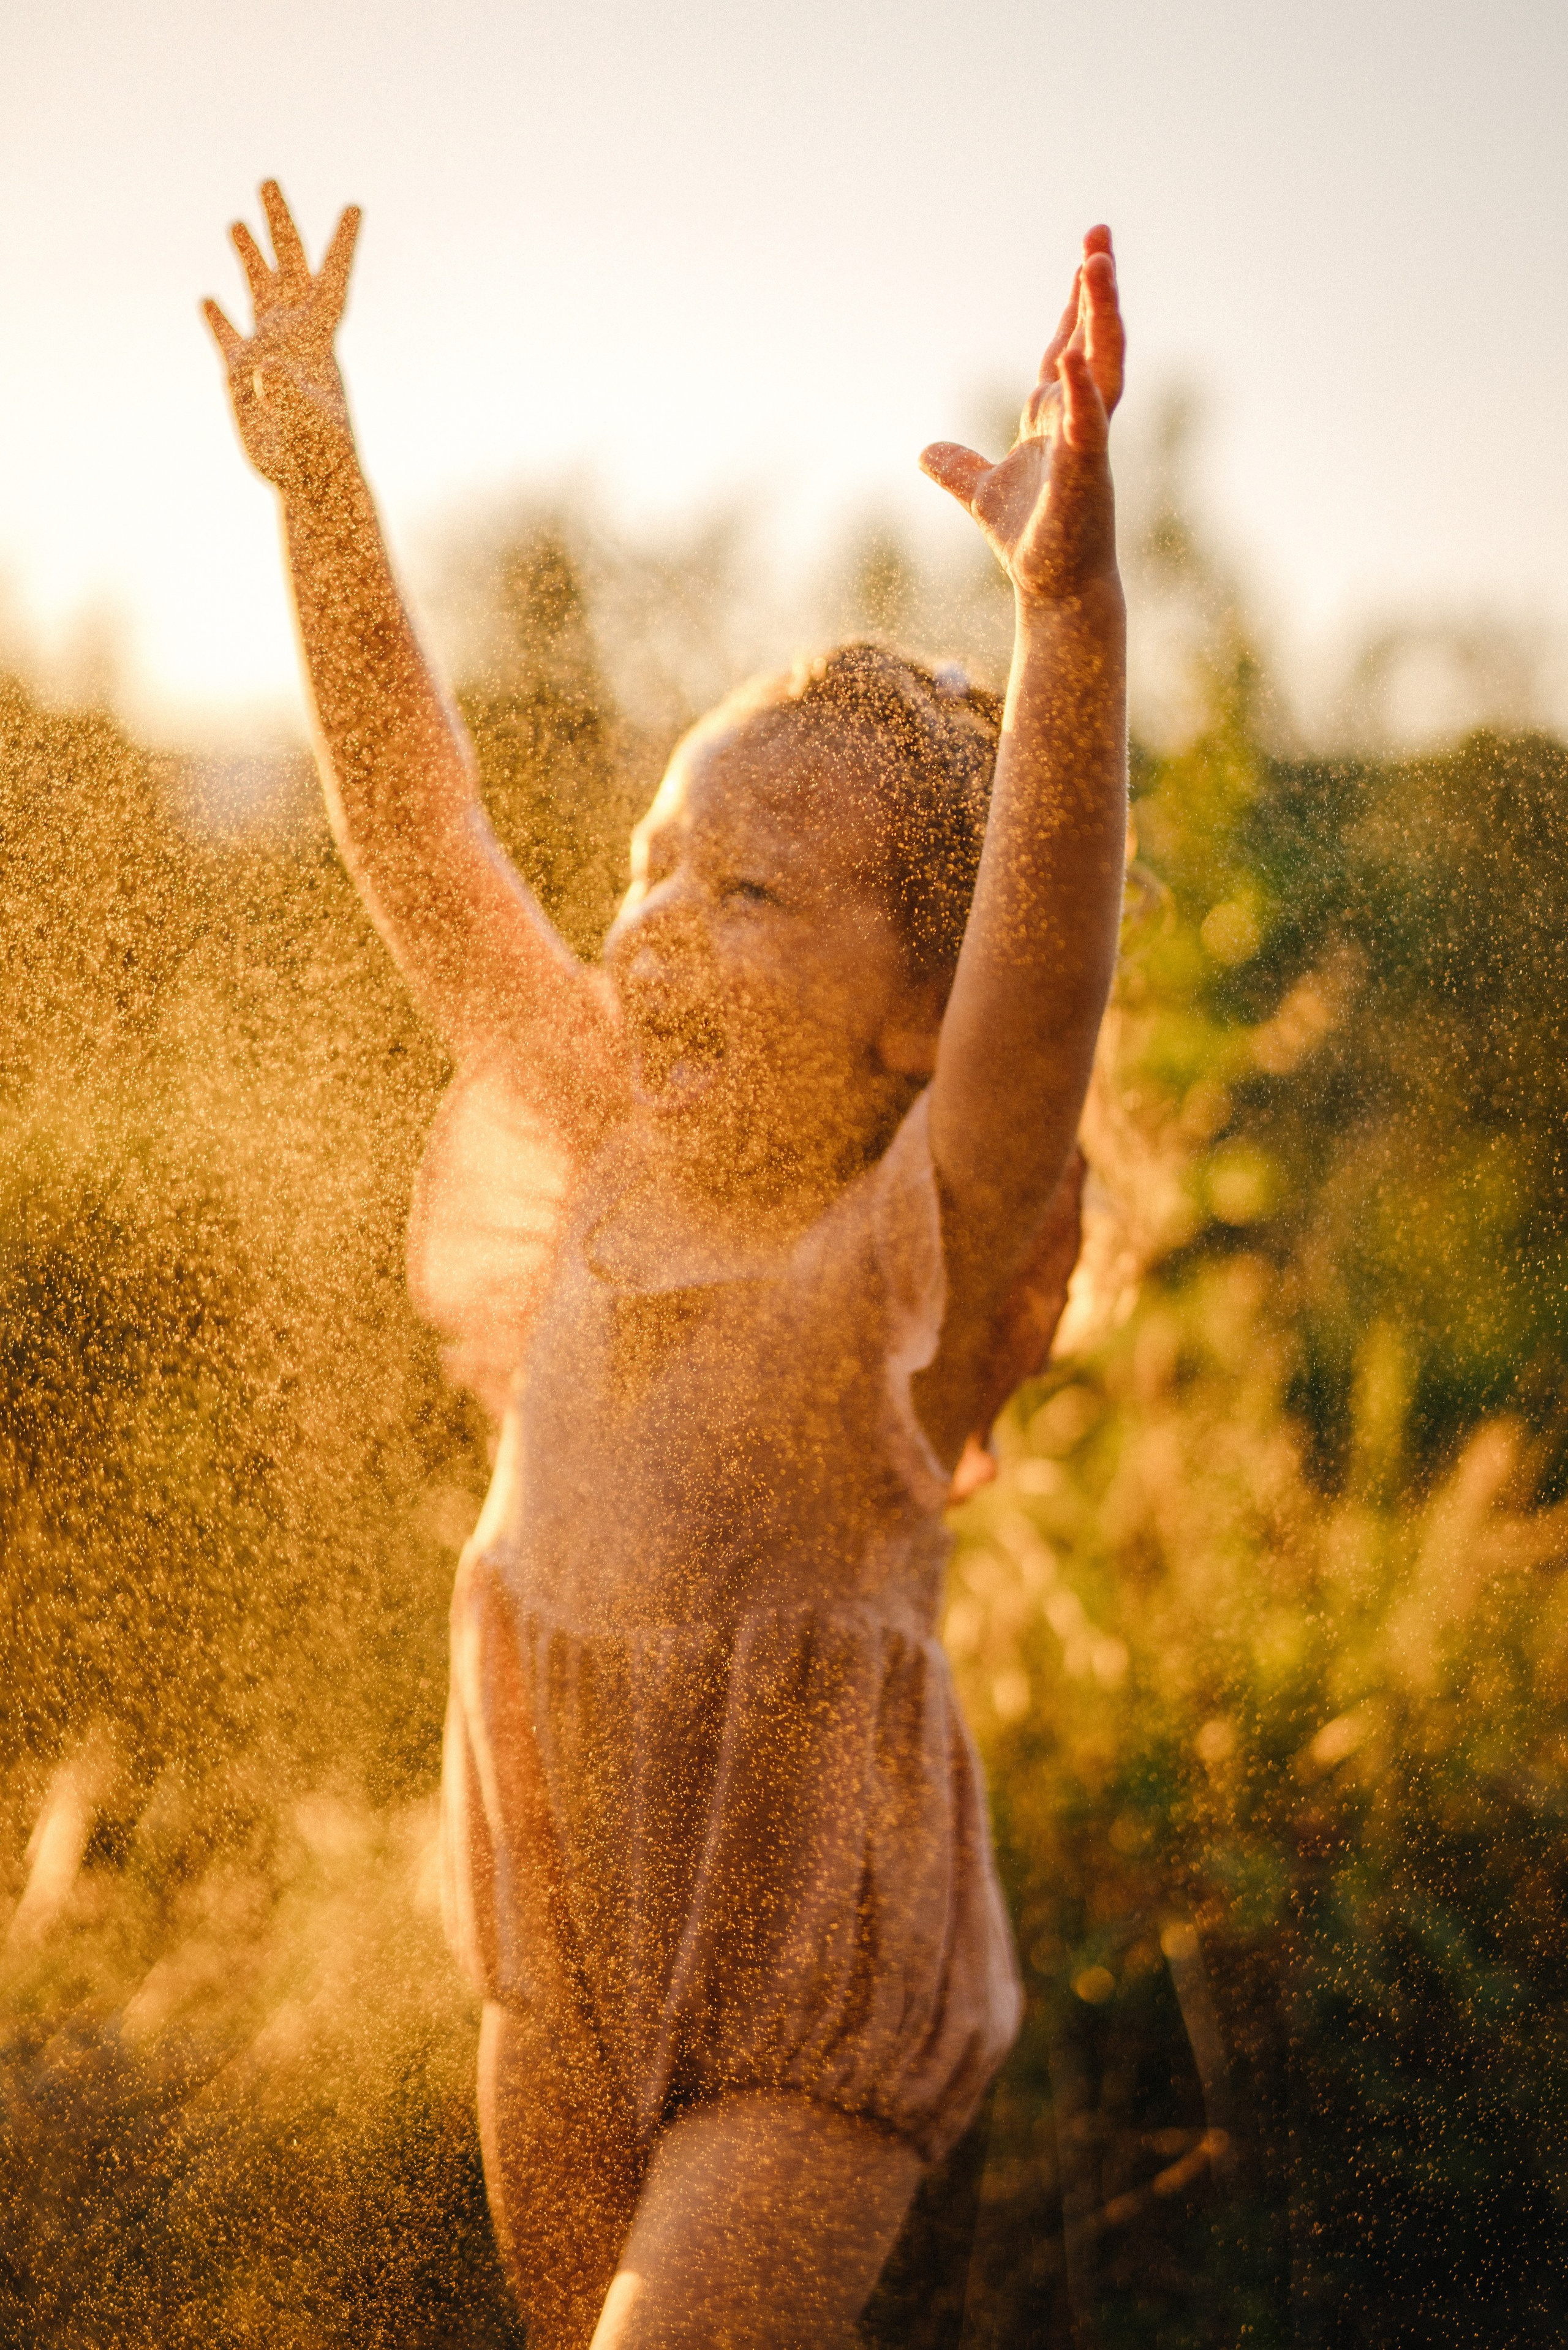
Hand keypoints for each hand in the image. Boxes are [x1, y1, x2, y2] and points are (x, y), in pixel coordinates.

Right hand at [202, 181, 360, 494]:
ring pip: (258, 292)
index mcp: (317, 339)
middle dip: (279, 226)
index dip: (343, 245)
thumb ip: (289, 393)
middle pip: (288, 269)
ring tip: (237, 223)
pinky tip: (208, 300)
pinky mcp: (245, 378)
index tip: (355, 208)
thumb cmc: (317, 456)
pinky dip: (218, 318)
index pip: (331, 282)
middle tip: (269, 181)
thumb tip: (266, 369)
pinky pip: (229, 338)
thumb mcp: (306, 422)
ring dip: (249, 258)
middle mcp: (293, 336)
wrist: (307, 483)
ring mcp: (268, 353)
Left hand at [920, 227, 1123, 606]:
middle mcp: (1079, 423)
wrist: (1055, 591)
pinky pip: (1088, 424)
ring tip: (1096, 265)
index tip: (1083, 261)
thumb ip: (959, 469)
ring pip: (1101, 368)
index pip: (1066, 350)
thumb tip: (926, 452)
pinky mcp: (1087, 475)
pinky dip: (1080, 391)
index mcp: (1057, 421)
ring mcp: (1088, 446)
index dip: (1073, 308)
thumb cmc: (1033, 541)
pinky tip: (1068, 354)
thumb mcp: (981, 496)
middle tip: (1099, 236)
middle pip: (1091, 342)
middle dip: (1096, 291)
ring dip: (1101, 317)